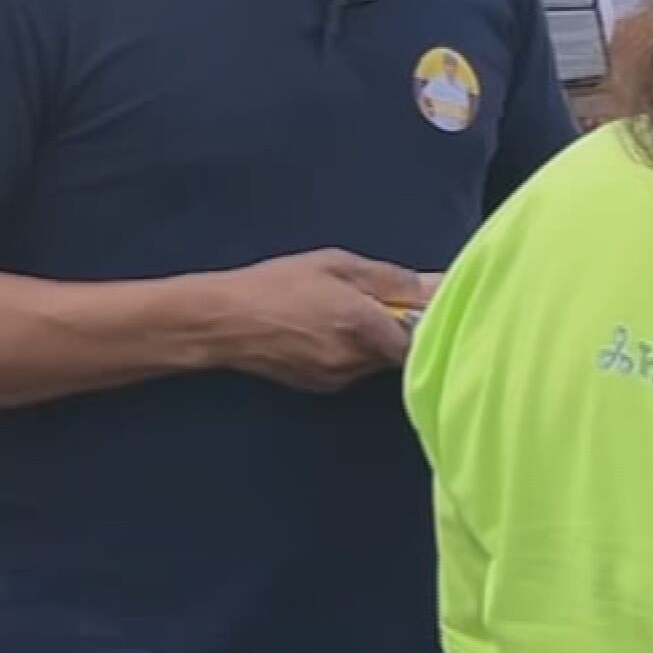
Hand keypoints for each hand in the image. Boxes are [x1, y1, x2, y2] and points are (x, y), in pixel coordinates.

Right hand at [204, 251, 427, 391]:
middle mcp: (355, 360)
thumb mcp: (336, 264)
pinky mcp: (321, 387)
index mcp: (364, 327)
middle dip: (397, 331)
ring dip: (373, 343)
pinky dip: (351, 354)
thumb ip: (389, 279)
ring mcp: (338, 378)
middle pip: (400, 353)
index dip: (425, 323)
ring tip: (343, 316)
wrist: (221, 321)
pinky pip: (352, 371)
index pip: (421, 340)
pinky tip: (325, 333)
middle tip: (377, 305)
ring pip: (376, 364)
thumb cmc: (277, 285)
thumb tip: (431, 287)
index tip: (419, 307)